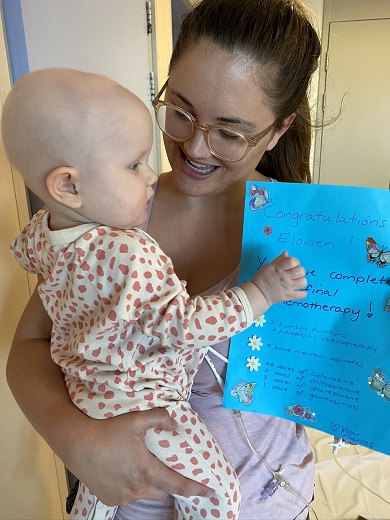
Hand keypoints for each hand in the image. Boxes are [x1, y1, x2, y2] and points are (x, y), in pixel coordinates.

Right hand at [66, 408, 212, 505]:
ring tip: (143, 467)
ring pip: (145, 493)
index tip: (208, 491)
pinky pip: (128, 496)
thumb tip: (174, 424)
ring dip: (149, 484)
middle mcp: (137, 488)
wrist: (78, 443)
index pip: (178, 484)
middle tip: (168, 470)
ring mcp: (123, 496)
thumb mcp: (136, 420)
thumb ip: (159, 418)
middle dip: (169, 482)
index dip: (196, 488)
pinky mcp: (110, 499)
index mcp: (148, 471)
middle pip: (162, 490)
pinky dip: (132, 487)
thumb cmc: (108, 430)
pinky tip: (124, 472)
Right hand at [252, 251, 306, 305]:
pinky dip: (302, 292)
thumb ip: (279, 260)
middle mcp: (284, 277)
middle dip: (300, 271)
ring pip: (303, 282)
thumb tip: (286, 253)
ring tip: (296, 282)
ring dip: (301, 281)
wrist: (258, 293)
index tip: (292, 264)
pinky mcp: (288, 296)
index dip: (295, 261)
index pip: (292, 261)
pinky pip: (302, 294)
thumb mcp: (269, 266)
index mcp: (278, 268)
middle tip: (295, 274)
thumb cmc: (263, 278)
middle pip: (300, 271)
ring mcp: (287, 287)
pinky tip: (298, 290)